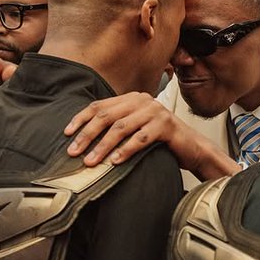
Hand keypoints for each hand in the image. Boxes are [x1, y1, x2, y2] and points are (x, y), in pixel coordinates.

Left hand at [65, 93, 237, 178]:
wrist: (192, 147)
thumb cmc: (161, 141)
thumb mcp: (136, 128)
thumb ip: (117, 126)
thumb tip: (85, 139)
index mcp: (131, 98)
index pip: (99, 106)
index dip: (80, 119)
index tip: (67, 135)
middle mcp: (142, 100)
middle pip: (107, 116)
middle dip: (87, 135)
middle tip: (74, 151)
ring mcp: (155, 111)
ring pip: (121, 128)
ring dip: (103, 146)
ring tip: (91, 161)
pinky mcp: (166, 126)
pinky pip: (140, 139)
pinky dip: (125, 151)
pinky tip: (114, 162)